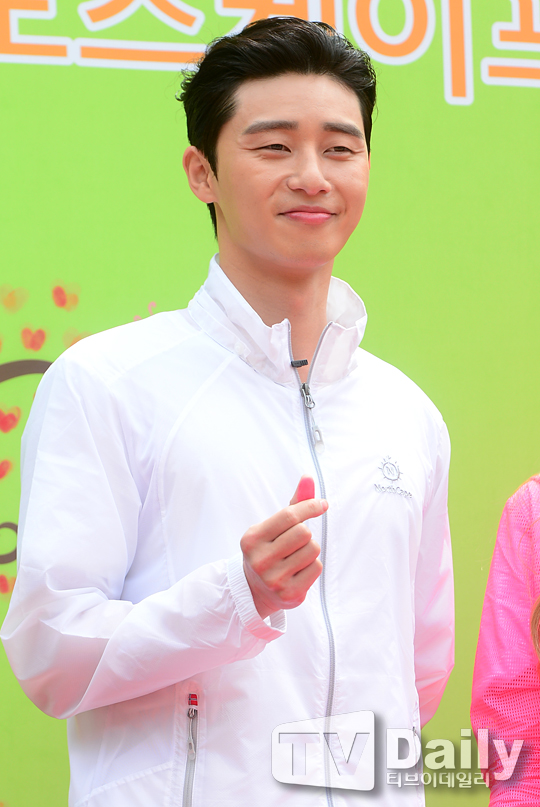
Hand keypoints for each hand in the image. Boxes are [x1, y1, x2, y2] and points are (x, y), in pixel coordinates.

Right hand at [241, 476, 326, 618]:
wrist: (256, 591)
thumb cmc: (269, 550)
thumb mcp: (274, 527)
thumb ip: (293, 504)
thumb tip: (308, 477)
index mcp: (252, 539)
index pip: (289, 515)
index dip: (310, 507)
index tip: (322, 505)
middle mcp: (260, 560)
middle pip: (304, 533)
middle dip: (305, 534)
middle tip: (295, 542)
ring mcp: (274, 579)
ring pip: (313, 549)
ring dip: (309, 550)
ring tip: (295, 558)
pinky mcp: (289, 594)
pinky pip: (316, 567)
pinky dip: (312, 566)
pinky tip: (298, 571)